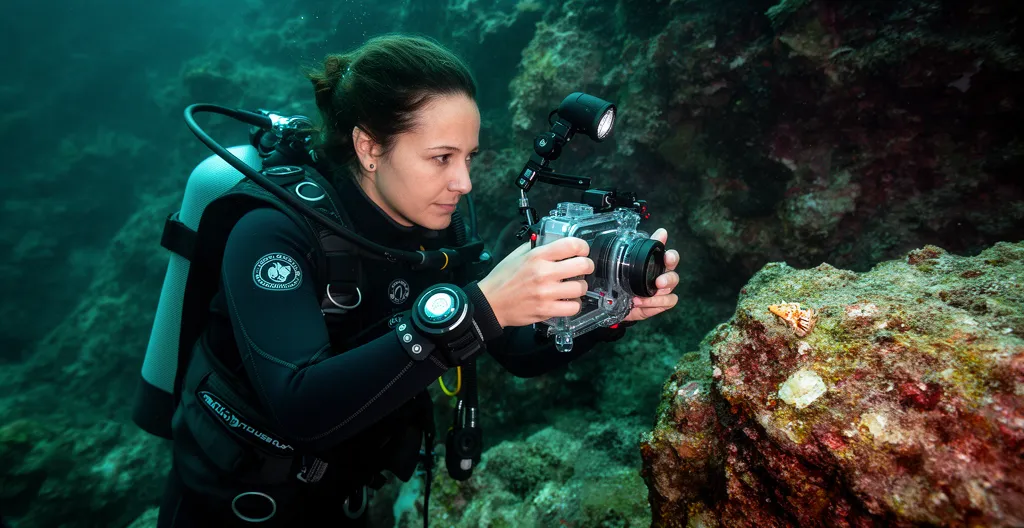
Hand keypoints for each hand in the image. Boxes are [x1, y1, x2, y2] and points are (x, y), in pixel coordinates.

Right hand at [478, 237, 592, 327]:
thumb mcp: (517, 255)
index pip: (571, 245)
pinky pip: (573, 307)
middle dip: (587, 266)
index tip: (582, 251)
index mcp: (537, 256)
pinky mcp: (546, 310)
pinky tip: (567, 301)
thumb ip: (536, 247)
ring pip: (581, 288)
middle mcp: (544, 273)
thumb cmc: (502, 278)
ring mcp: (546, 293)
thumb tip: (554, 242)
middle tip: (583, 269)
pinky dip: (573, 304)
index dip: (583, 247)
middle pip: (583, 266)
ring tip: (573, 287)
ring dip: (580, 287)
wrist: (490, 302)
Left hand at [624, 228, 678, 321]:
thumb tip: (662, 232)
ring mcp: (663, 292)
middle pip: (674, 276)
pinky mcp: (661, 304)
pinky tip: (640, 303)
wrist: (618, 300)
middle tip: (658, 282)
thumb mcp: (630, 262)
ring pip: (672, 293)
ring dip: (659, 295)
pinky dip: (655, 303)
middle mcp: (663, 278)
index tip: (667, 256)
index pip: (671, 258)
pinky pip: (668, 302)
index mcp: (657, 266)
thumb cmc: (627, 280)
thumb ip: (645, 246)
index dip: (671, 256)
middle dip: (668, 279)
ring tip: (643, 296)